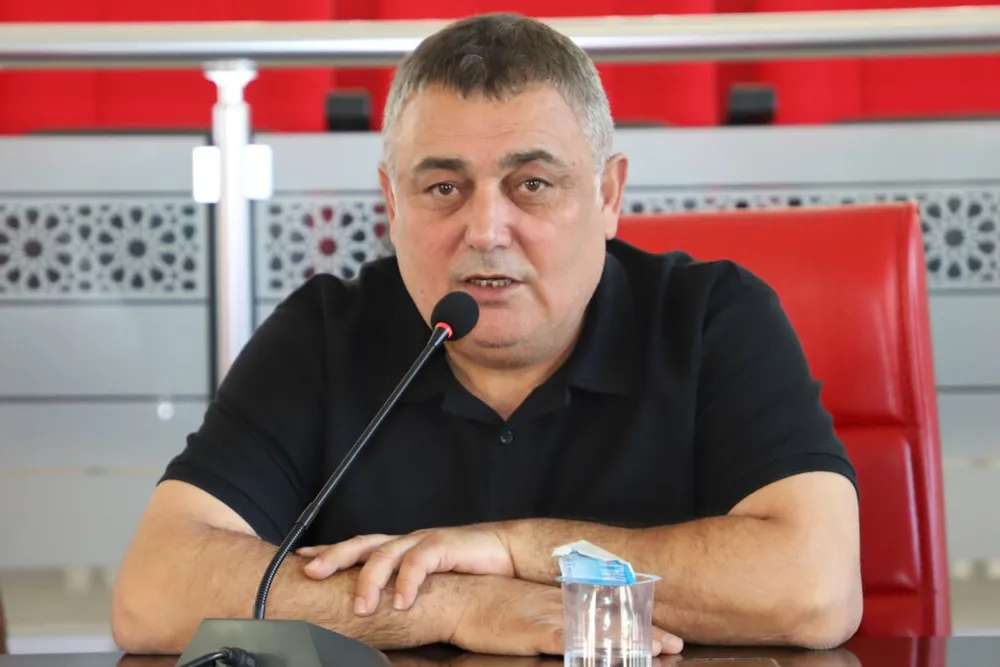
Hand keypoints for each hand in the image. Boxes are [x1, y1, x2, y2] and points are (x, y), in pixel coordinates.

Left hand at [297, 524, 514, 613]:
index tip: (301, 559)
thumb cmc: (468, 569)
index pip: (358, 546)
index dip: (330, 551)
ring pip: (386, 552)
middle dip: (335, 556)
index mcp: (400, 547)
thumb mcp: (428, 582)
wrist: (508, 553)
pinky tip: (401, 601)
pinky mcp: (444, 545)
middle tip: (312, 572)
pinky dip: (407, 582)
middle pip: (363, 543)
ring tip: (362, 606)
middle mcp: (407, 541)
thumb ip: (404, 588)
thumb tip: (377, 611)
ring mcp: (424, 541)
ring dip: (370, 579)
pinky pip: (419, 561)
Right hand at [447, 576, 682, 656]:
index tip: (665, 634)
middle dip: (646, 634)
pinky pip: (570, 643)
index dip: (638, 624)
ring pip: (600, 631)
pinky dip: (592, 650)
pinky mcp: (537, 631)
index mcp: (560, 601)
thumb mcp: (523, 612)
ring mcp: (551, 618)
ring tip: (659, 650)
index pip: (607, 613)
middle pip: (612, 621)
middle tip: (675, 644)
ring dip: (630, 642)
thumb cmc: (486, 608)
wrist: (457, 597)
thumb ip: (549, 622)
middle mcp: (562, 607)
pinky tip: (608, 656)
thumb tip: (569, 633)